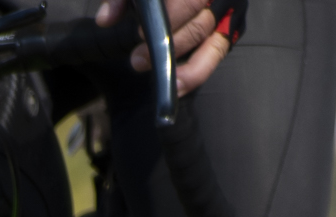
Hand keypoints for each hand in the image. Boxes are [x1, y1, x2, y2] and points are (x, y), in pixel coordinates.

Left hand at [94, 0, 234, 93]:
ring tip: (160, 82)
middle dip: (169, 45)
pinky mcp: (230, 29)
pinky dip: (196, 74)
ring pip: (210, 42)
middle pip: (199, 23)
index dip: (170, 18)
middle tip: (138, 60)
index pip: (188, 2)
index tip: (142, 34)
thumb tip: (105, 20)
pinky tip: (176, 88)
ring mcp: (228, 11)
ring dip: (183, 67)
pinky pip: (216, 54)